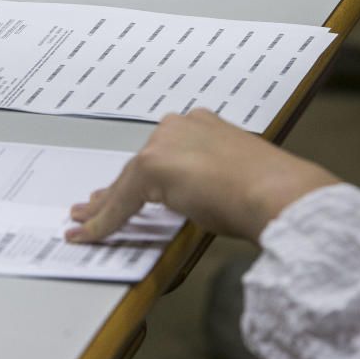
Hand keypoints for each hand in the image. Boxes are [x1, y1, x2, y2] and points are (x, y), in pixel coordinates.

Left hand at [65, 108, 339, 242]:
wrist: (277, 193)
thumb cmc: (268, 191)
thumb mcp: (233, 179)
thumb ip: (209, 180)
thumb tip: (199, 197)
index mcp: (203, 124)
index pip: (162, 154)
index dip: (140, 178)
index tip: (125, 189)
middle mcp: (179, 127)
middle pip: (138, 166)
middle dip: (114, 190)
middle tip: (92, 204)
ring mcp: (164, 145)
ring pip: (125, 183)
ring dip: (103, 207)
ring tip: (82, 221)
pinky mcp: (151, 167)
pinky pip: (120, 202)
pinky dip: (102, 221)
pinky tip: (86, 233)